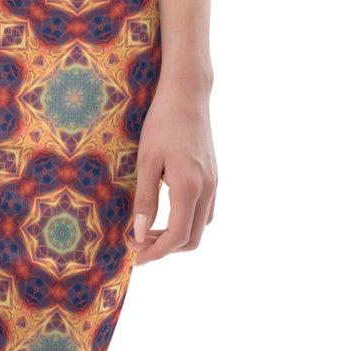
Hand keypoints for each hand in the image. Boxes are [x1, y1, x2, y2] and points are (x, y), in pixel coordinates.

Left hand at [127, 74, 216, 263]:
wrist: (188, 94)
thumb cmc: (162, 122)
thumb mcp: (146, 160)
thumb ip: (145, 199)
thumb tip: (140, 234)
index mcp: (190, 187)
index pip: (178, 236)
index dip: (156, 252)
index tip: (135, 256)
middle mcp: (207, 189)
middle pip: (192, 238)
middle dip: (166, 248)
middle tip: (138, 244)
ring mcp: (214, 182)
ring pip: (201, 225)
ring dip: (177, 235)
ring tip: (149, 230)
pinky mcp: (213, 175)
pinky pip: (205, 210)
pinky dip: (187, 220)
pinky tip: (166, 212)